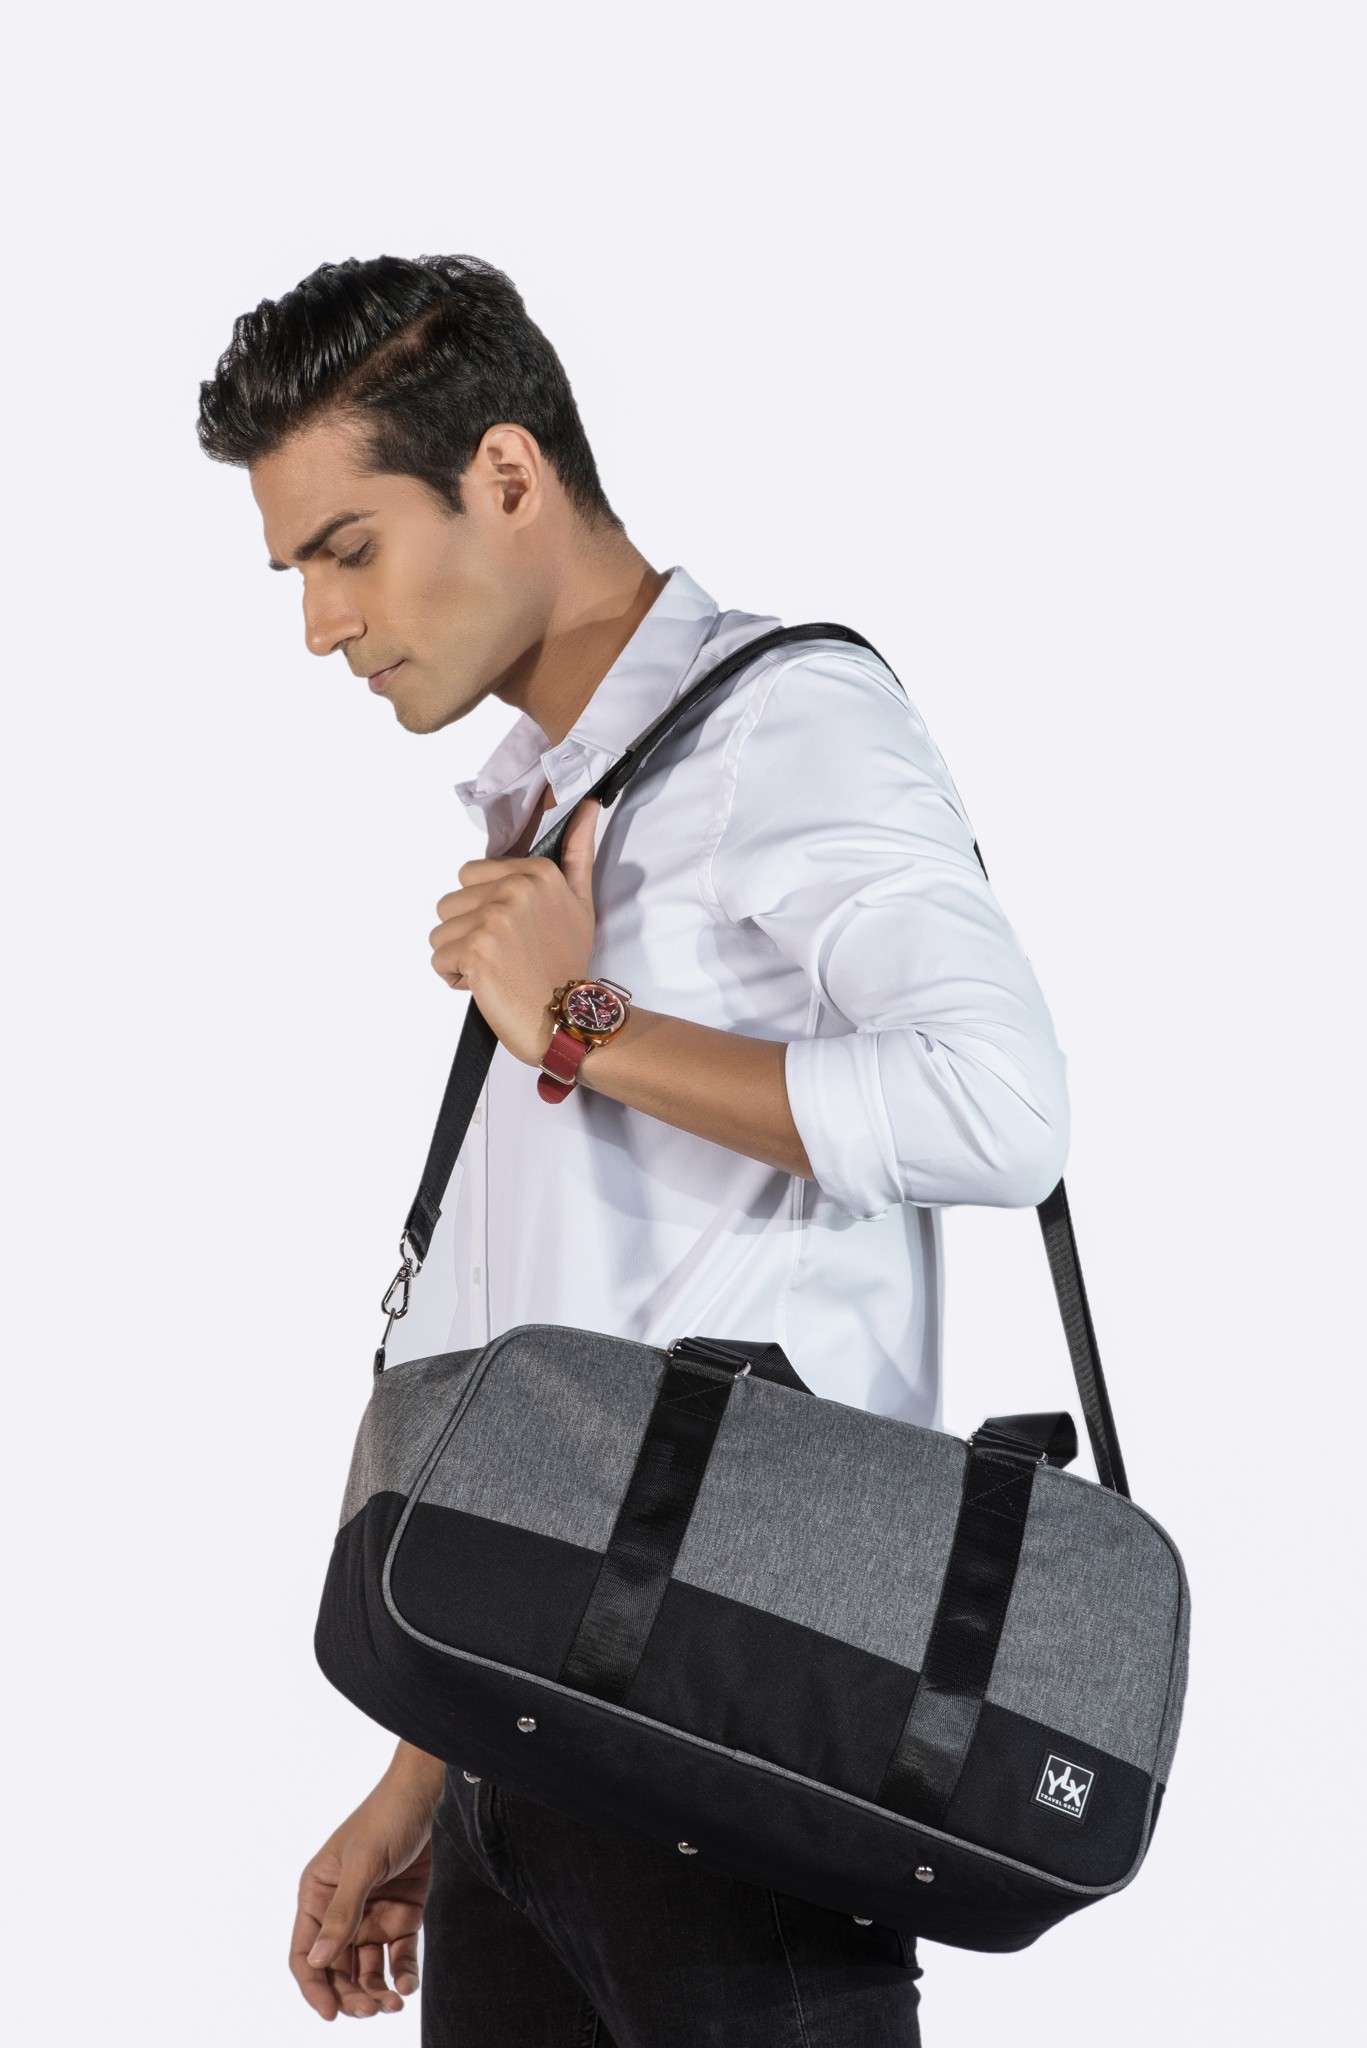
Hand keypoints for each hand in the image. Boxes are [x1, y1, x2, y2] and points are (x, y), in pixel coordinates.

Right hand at [289, 1758, 442, 2020]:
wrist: (426, 1794)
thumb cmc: (386, 1818)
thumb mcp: (363, 1863)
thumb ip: (342, 1913)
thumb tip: (318, 1960)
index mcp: (317, 1895)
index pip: (306, 1953)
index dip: (314, 1986)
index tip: (331, 2013)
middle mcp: (340, 1911)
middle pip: (337, 1969)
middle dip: (351, 1994)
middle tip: (372, 2010)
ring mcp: (371, 1916)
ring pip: (367, 1969)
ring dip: (377, 1992)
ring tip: (395, 2004)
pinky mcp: (401, 1916)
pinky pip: (398, 1957)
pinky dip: (402, 1975)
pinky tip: (409, 1985)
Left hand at [430, 795, 600, 1064]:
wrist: (570, 1017)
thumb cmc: (568, 964)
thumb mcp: (580, 901)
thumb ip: (577, 852)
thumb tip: (587, 806)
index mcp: (536, 871)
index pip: (471, 875)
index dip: (485, 908)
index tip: (515, 931)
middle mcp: (515, 888)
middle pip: (451, 902)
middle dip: (468, 931)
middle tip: (505, 954)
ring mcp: (494, 918)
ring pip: (440, 932)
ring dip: (460, 956)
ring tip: (497, 970)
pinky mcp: (476, 950)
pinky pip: (439, 958)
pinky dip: (456, 978)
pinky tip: (488, 985)